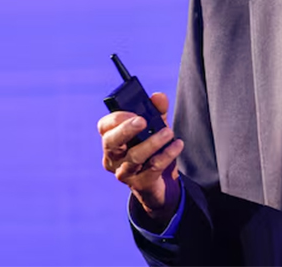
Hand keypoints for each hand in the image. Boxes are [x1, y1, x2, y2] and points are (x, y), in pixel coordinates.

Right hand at [98, 92, 184, 224]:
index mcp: (112, 138)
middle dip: (126, 130)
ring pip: (134, 156)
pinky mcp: (139, 183)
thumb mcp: (154, 126)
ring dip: (152, 143)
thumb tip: (158, 97)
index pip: (104, 126)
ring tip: (168, 132)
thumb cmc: (151, 146)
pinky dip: (166, 155)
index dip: (117, 118)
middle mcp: (112, 156)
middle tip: (143, 121)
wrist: (159, 181)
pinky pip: (152, 168)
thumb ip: (156, 109)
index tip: (134, 112)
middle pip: (112, 141)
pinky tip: (177, 145)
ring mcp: (124, 172)